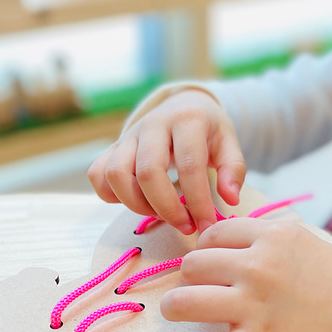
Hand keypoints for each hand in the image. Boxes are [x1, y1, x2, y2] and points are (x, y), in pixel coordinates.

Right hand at [88, 90, 245, 234]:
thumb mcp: (229, 144)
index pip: (189, 166)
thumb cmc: (208, 131)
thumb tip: (230, 199)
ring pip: (115, 174)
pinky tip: (139, 202)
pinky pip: (97, 174)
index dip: (198, 202)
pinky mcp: (112, 147)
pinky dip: (112, 196)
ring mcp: (128, 135)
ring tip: (161, 214)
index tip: (207, 226)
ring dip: (137, 205)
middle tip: (186, 226)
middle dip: (167, 209)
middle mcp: (152, 124)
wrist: (184, 105)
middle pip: (149, 172)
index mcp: (187, 120)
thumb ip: (233, 170)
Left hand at [156, 218, 331, 331]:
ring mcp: (255, 303)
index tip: (206, 263)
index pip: (215, 234)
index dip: (204, 248)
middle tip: (197, 289)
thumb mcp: (312, 243)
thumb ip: (274, 241)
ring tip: (177, 315)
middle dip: (189, 277)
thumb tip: (240, 244)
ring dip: (175, 309)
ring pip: (185, 302)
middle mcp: (257, 264)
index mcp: (273, 235)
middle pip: (193, 264)